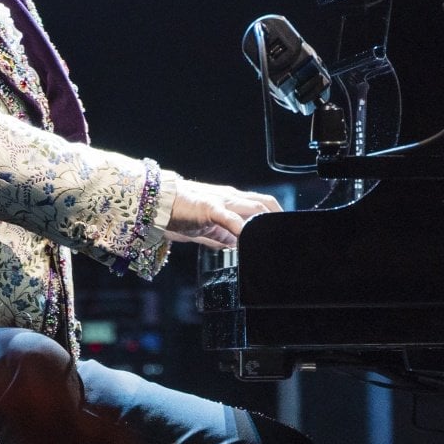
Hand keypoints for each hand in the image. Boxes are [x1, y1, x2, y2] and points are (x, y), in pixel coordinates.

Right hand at [165, 179, 282, 248]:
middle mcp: (230, 197)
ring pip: (254, 206)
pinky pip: (230, 217)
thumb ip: (222, 236)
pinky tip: (248, 237)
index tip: (284, 230)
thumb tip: (236, 246)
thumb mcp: (206, 228)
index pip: (260, 203)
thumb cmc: (179, 213)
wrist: (157, 202)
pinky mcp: (209, 207)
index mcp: (230, 200)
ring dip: (267, 221)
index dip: (275, 215)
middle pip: (264, 202)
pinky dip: (243, 227)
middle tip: (287, 235)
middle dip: (279, 217)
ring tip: (275, 236)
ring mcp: (221, 201)